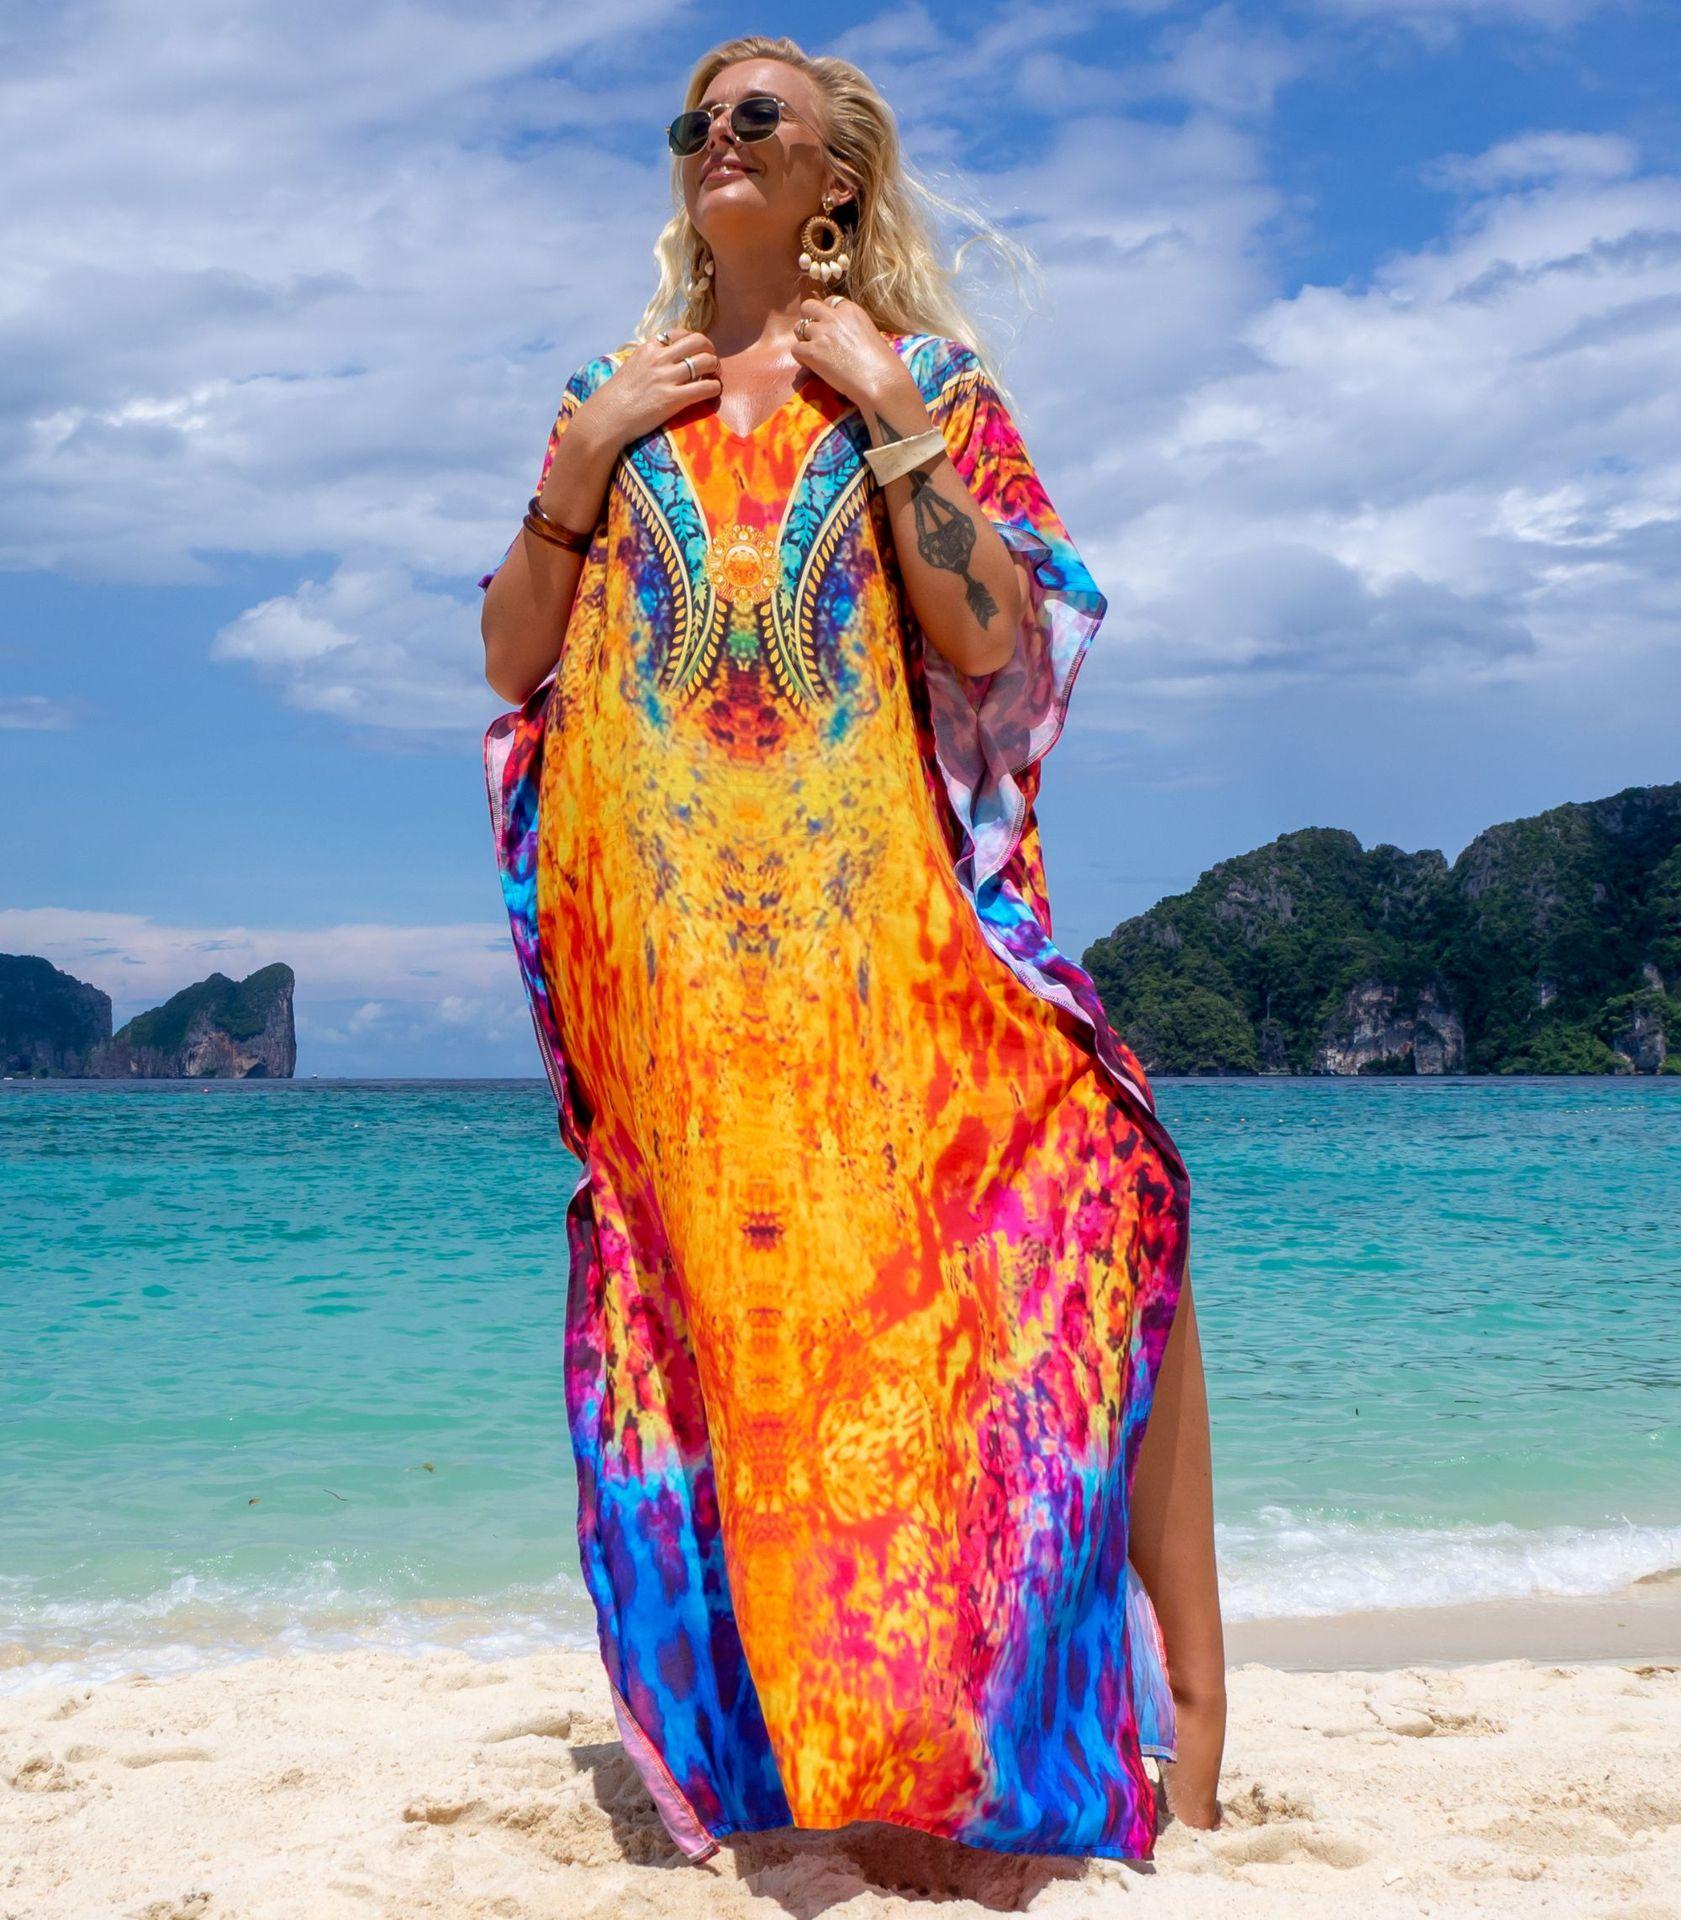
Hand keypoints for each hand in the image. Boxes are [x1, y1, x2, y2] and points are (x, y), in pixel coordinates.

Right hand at [583, 330, 720, 446]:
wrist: (608, 418)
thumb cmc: (618, 396)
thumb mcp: (632, 366)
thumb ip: (651, 359)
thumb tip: (668, 357)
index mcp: (649, 348)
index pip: (680, 333)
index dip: (694, 340)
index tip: (697, 350)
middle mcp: (659, 359)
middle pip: (698, 342)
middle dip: (710, 349)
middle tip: (711, 361)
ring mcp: (667, 378)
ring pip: (705, 361)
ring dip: (715, 368)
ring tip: (714, 376)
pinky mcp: (673, 399)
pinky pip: (705, 387)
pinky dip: (714, 388)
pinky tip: (712, 392)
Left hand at [788, 295, 913, 410]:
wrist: (880, 381)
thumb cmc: (883, 363)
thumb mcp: (869, 332)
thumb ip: (851, 327)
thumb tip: (841, 335)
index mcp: (851, 310)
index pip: (829, 301)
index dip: (826, 314)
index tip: (830, 327)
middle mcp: (834, 317)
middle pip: (808, 306)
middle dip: (809, 318)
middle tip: (815, 335)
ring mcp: (821, 334)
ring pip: (798, 327)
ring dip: (804, 338)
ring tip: (814, 352)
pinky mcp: (812, 352)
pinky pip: (795, 349)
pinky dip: (801, 358)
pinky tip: (812, 366)